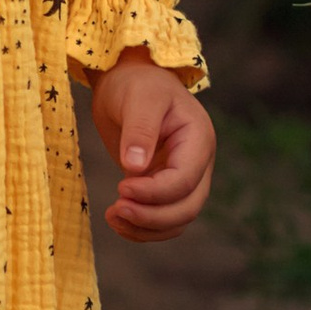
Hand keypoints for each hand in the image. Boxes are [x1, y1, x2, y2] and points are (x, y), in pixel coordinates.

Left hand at [87, 50, 214, 244]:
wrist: (130, 81)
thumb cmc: (137, 84)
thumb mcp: (138, 98)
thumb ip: (140, 130)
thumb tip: (134, 168)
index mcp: (198, 139)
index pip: (184, 181)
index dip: (154, 193)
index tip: (121, 187)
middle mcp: (197, 163)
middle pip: (187, 207)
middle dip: (151, 217)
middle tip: (115, 209)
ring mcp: (184, 178)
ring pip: (177, 220)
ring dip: (146, 227)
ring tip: (112, 216)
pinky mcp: (165, 187)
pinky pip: (163, 220)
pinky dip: (142, 228)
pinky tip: (117, 219)